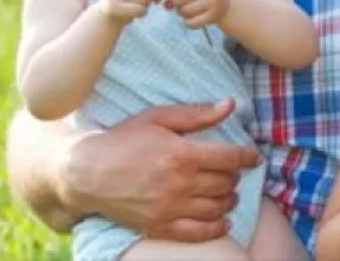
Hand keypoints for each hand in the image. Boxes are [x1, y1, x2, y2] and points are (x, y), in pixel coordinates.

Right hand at [63, 100, 261, 241]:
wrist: (85, 172)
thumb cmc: (123, 139)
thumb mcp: (159, 118)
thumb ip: (197, 114)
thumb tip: (230, 104)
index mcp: (182, 154)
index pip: (230, 158)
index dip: (248, 157)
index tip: (254, 156)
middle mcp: (179, 184)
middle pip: (225, 183)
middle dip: (235, 176)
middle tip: (232, 171)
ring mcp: (169, 208)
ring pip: (216, 208)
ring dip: (229, 200)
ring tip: (229, 193)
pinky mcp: (158, 226)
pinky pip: (196, 234)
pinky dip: (215, 229)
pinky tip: (223, 221)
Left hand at [164, 0, 230, 28]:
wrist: (225, 1)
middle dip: (174, 2)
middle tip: (172, 3)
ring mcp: (214, 1)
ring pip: (186, 11)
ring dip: (180, 12)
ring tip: (182, 9)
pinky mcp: (214, 16)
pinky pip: (192, 23)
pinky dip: (186, 22)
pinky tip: (187, 19)